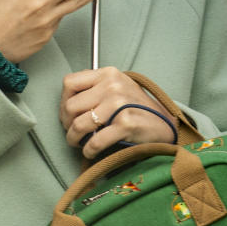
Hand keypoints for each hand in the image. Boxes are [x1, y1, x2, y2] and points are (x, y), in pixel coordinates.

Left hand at [60, 67, 175, 158]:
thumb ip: (95, 87)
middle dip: (67, 124)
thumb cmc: (137, 107)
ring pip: (79, 125)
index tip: (68, 114)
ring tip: (78, 143)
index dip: (63, 101)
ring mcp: (119, 104)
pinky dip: (88, 150)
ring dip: (74, 139)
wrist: (164, 123)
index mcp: (108, 74)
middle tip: (72, 132)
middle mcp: (112, 86)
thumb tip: (66, 101)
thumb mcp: (118, 86)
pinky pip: (95, 142)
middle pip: (71, 106)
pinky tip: (90, 151)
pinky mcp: (125, 125)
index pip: (69, 83)